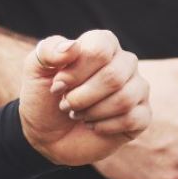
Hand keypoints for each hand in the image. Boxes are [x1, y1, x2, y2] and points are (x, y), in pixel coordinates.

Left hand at [18, 30, 150, 166]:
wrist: (47, 134)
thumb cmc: (44, 96)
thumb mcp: (36, 70)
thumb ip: (48, 51)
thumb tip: (72, 47)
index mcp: (103, 44)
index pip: (100, 49)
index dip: (76, 72)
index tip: (57, 85)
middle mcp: (125, 63)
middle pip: (113, 76)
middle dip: (81, 97)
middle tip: (66, 104)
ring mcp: (137, 89)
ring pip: (124, 99)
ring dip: (92, 112)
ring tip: (78, 114)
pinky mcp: (142, 116)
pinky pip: (133, 119)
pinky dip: (105, 126)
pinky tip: (93, 126)